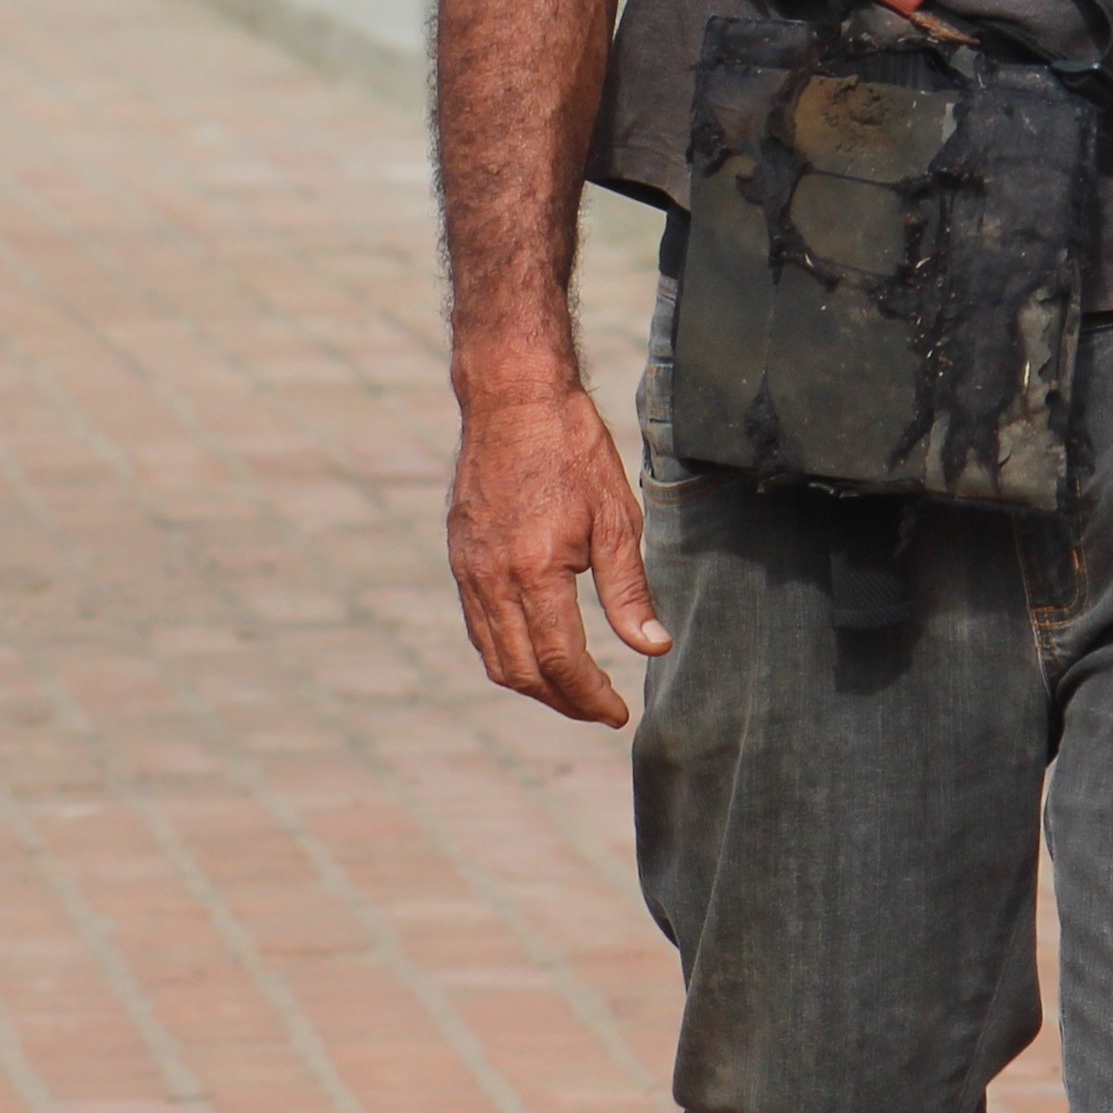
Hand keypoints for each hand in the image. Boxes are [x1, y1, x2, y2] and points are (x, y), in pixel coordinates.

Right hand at [446, 375, 669, 726]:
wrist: (512, 400)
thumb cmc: (571, 451)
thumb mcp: (616, 519)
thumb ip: (630, 590)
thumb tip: (652, 647)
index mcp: (534, 571)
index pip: (560, 661)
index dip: (590, 696)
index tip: (617, 712)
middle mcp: (490, 578)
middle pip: (519, 670)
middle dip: (561, 700)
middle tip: (599, 709)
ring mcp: (467, 569)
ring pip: (492, 654)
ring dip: (531, 682)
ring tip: (572, 688)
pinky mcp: (460, 556)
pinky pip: (477, 624)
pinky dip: (506, 652)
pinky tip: (537, 647)